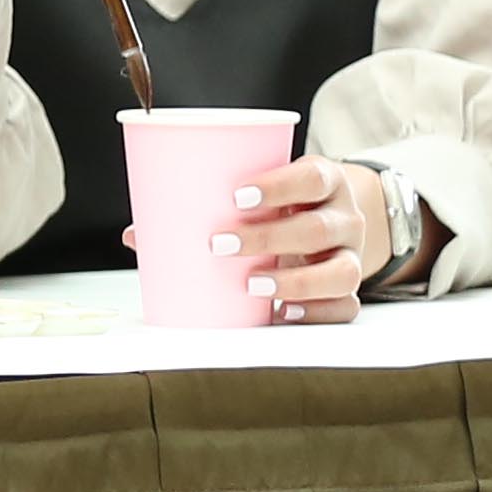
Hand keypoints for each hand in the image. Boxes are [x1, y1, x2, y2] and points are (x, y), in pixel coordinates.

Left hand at [198, 155, 402, 322]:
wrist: (328, 217)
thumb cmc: (282, 203)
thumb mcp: (261, 192)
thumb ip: (213, 203)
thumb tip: (139, 233)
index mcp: (326, 181)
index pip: (313, 179)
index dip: (279, 187)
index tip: (236, 198)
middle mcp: (346, 217)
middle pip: (318, 229)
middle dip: (268, 239)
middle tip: (220, 245)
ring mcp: (353, 254)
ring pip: (342, 272)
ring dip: (296, 281)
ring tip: (252, 285)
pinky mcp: (350, 288)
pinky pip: (346, 306)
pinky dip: (317, 312)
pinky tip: (284, 312)